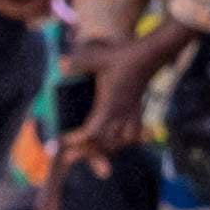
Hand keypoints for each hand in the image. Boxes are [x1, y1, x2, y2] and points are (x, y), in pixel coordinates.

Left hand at [72, 35, 172, 156]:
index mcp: (109, 105)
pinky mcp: (138, 110)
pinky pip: (133, 134)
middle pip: (105, 143)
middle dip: (88, 151)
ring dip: (107, 148)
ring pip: (121, 142)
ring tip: (93, 149)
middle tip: (71, 154)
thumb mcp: (96, 57)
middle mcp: (121, 113)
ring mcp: (132, 113)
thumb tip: (60, 64)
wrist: (149, 55)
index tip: (64, 141)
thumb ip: (78, 62)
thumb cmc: (122, 56)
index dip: (77, 140)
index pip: (92, 132)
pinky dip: (124, 141)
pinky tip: (117, 141)